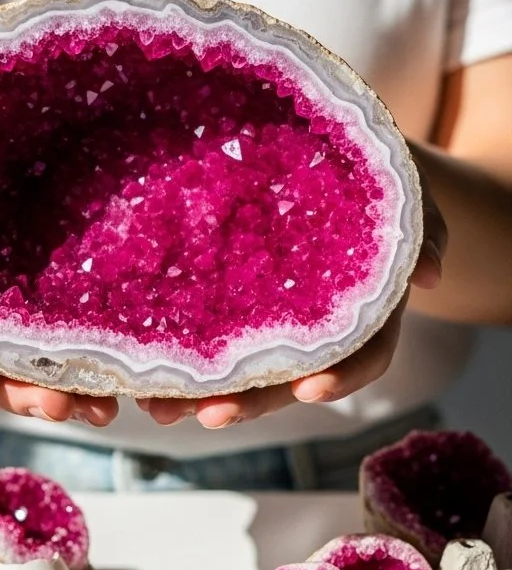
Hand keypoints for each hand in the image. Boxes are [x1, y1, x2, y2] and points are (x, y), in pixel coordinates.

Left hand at [137, 157, 447, 429]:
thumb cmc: (371, 171)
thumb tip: (429, 270)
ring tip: (158, 408)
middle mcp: (319, 323)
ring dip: (201, 394)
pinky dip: (176, 357)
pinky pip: (206, 333)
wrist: (334, 153)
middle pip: (290, 376)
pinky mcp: (232, 297)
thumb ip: (420, 223)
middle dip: (251, 401)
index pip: (363, 353)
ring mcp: (274, 315)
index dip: (341, 376)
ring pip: (243, 368)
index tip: (309, 391)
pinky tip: (139, 371)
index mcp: (366, 304)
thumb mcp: (400, 188)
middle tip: (210, 415)